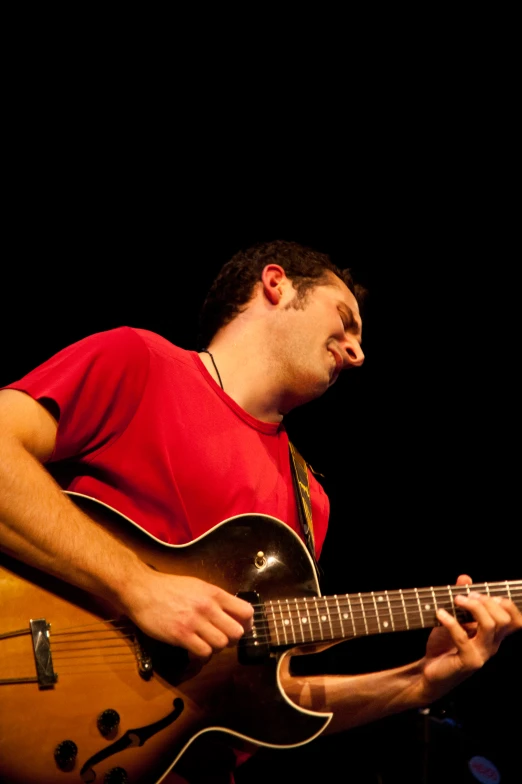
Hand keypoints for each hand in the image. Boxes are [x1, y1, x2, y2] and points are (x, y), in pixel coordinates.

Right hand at [120, 569, 253, 658]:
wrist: (142, 590)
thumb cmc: (169, 587)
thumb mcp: (197, 586)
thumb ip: (215, 598)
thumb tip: (233, 613)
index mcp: (214, 593)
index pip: (246, 611)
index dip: (247, 623)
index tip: (240, 627)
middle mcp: (207, 607)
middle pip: (237, 632)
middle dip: (232, 638)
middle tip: (222, 637)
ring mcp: (194, 622)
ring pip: (221, 644)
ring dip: (216, 647)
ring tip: (206, 642)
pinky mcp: (181, 635)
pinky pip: (203, 652)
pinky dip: (202, 654)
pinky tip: (195, 647)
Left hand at [420, 574, 521, 702]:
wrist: (429, 672)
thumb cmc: (444, 646)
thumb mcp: (453, 619)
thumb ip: (462, 599)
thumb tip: (465, 578)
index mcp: (494, 636)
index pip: (516, 621)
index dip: (506, 604)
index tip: (484, 594)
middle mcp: (492, 645)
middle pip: (504, 619)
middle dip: (486, 602)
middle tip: (467, 595)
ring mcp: (481, 654)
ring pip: (490, 626)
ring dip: (473, 607)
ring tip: (456, 599)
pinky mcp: (467, 662)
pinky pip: (463, 638)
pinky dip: (451, 621)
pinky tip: (439, 614)